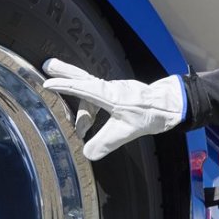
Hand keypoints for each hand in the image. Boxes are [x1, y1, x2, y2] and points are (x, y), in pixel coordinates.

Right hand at [41, 60, 184, 160]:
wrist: (170, 105)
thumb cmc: (151, 114)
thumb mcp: (126, 132)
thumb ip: (105, 143)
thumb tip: (87, 154)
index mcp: (109, 95)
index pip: (82, 88)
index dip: (64, 86)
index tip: (48, 83)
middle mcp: (110, 89)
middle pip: (82, 78)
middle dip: (64, 72)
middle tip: (48, 65)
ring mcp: (114, 90)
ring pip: (90, 93)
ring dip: (81, 109)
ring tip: (78, 130)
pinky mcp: (119, 94)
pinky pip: (98, 98)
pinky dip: (90, 108)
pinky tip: (90, 124)